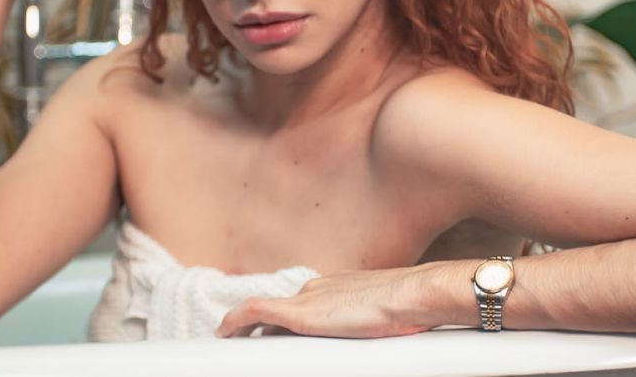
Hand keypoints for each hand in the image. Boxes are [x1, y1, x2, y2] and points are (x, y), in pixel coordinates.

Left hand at [214, 265, 440, 338]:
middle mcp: (317, 289)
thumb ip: (371, 324)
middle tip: (243, 346)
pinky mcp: (302, 313)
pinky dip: (235, 320)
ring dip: (248, 330)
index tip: (274, 336)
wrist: (412, 296)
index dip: (284, 324)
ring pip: (267, 314)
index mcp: (336, 289)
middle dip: (263, 331)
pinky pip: (255, 311)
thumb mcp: (387, 318)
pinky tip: (222, 333)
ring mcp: (308, 298)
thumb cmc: (410, 309)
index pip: (302, 307)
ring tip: (231, 345)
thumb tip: (377, 337)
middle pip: (281, 313)